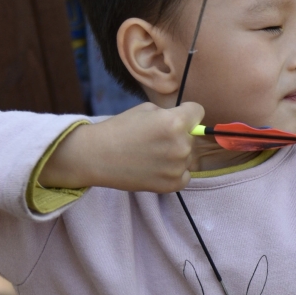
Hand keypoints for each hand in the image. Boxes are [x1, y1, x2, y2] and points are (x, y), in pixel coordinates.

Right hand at [38, 102, 203, 194]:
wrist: (97, 156)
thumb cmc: (119, 129)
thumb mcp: (146, 110)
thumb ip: (170, 115)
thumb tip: (187, 123)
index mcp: (175, 122)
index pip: (198, 112)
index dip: (187, 112)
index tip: (177, 116)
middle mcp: (180, 145)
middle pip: (193, 137)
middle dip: (180, 135)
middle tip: (156, 139)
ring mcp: (178, 167)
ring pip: (189, 157)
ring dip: (177, 154)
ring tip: (153, 154)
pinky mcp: (172, 184)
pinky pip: (185, 175)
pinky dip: (175, 172)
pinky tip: (156, 167)